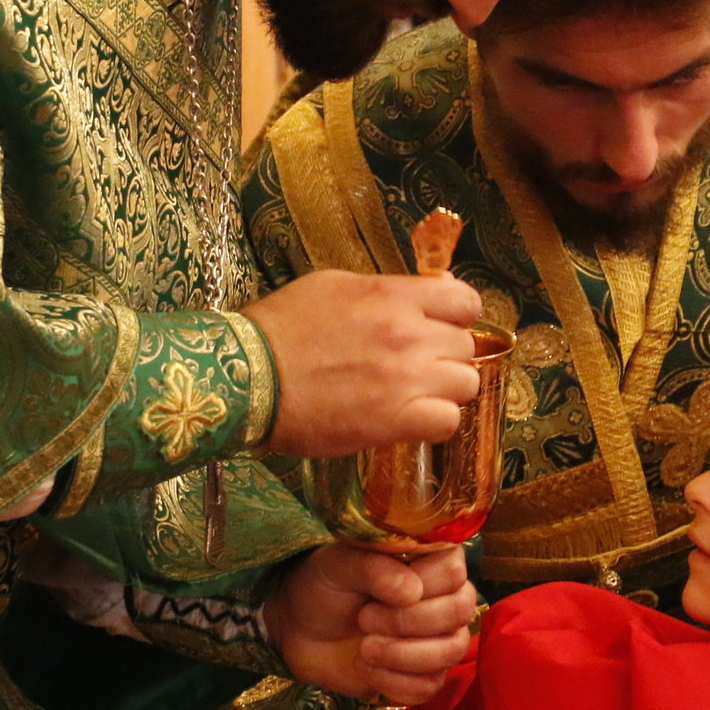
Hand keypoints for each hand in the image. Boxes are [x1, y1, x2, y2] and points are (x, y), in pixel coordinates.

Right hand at [241, 270, 482, 457]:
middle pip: (465, 346)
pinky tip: (410, 421)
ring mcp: (406, 377)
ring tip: (413, 397)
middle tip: (414, 368)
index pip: (465, 301)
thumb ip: (389, 290)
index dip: (457, 318)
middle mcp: (408, 333)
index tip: (439, 329)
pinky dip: (435, 423)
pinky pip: (448, 422)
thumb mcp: (334, 287)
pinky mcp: (396, 420)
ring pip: (465, 384)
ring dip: (445, 391)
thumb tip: (435, 291)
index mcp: (393, 296)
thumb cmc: (280, 329)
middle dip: (445, 357)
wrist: (244, 376)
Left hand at [262, 543, 477, 703]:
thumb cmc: (323, 588)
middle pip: (459, 611)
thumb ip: (373, 568)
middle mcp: (444, 597)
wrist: (300, 632)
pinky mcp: (425, 675)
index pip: (454, 572)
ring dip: (402, 655)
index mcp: (429, 560)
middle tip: (365, 620)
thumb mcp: (337, 566)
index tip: (379, 593)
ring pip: (451, 651)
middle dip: (407, 622)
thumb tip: (411, 592)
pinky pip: (431, 686)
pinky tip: (368, 669)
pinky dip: (394, 683)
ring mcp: (439, 638)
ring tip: (364, 648)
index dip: (422, 585)